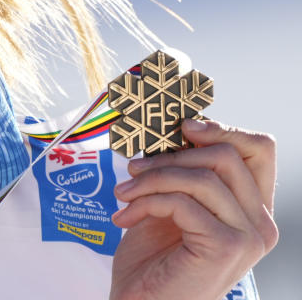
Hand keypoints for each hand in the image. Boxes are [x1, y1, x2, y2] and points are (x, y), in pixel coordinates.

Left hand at [109, 118, 277, 299]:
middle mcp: (261, 223)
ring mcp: (247, 237)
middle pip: (227, 155)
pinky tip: (125, 217)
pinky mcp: (225, 247)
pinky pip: (181, 202)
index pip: (260, 149)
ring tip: (123, 193)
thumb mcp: (170, 203)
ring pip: (201, 177)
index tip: (181, 128)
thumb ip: (182, 171)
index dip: (222, 129)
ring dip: (150, 179)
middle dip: (172, 154)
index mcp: (253, 208)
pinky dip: (145, 202)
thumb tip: (173, 126)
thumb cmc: (154, 259)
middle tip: (134, 168)